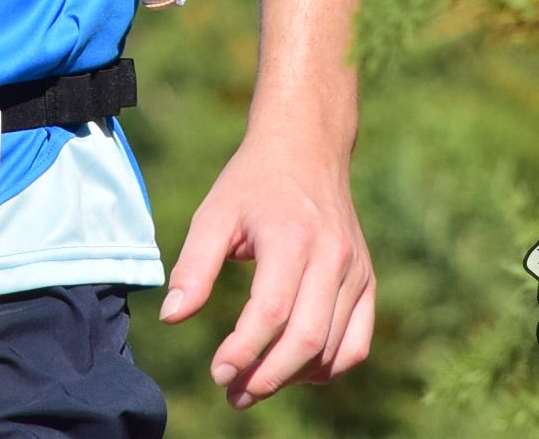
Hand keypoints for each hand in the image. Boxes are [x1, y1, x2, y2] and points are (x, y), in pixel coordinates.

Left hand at [158, 132, 373, 408]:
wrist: (307, 146)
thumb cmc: (253, 182)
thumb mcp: (214, 213)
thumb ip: (194, 267)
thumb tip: (171, 317)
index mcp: (291, 237)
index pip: (271, 312)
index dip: (243, 351)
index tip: (217, 373)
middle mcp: (332, 256)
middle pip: (306, 339)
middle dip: (267, 377)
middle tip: (233, 393)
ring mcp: (355, 271)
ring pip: (332, 348)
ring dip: (293, 377)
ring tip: (255, 384)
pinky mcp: (367, 280)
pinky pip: (357, 343)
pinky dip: (329, 367)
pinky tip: (296, 370)